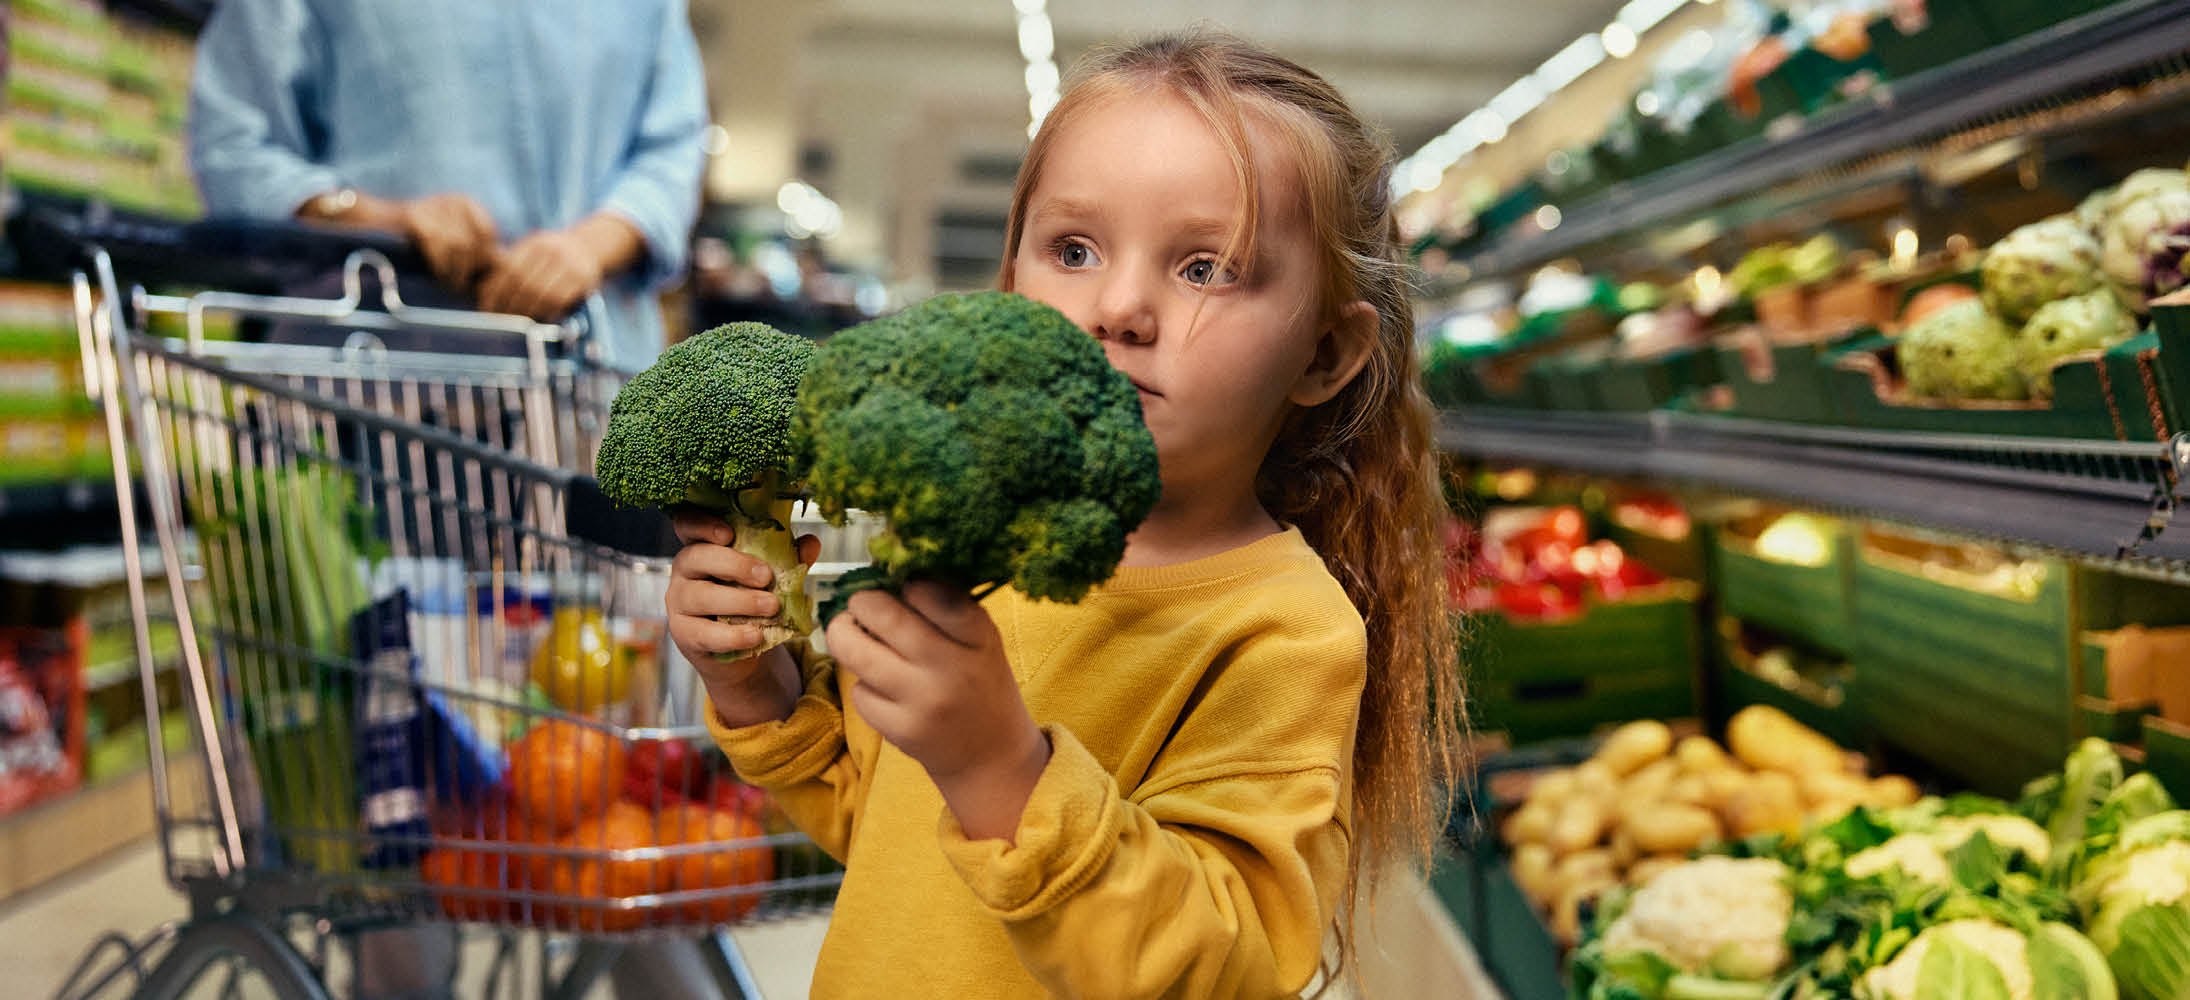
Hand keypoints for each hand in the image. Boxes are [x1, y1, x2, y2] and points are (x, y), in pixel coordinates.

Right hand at [396, 194, 499, 291]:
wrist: (382, 221)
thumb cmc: (422, 237)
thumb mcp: (451, 237)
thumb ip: (474, 247)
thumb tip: (500, 265)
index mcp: (464, 202)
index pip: (487, 231)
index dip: (486, 255)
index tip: (480, 273)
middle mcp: (452, 200)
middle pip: (473, 240)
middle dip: (471, 267)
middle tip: (465, 285)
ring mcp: (433, 206)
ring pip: (456, 245)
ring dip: (455, 270)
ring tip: (453, 285)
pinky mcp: (416, 217)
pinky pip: (436, 246)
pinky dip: (439, 265)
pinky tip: (439, 275)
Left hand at [477, 213, 641, 321]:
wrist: (590, 248)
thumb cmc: (553, 256)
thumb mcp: (534, 251)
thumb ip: (512, 266)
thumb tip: (484, 292)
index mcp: (535, 243)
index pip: (508, 269)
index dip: (495, 291)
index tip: (487, 308)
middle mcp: (551, 251)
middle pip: (523, 282)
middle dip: (509, 305)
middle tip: (502, 321)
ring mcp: (569, 264)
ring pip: (541, 293)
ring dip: (527, 311)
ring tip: (520, 323)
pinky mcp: (583, 279)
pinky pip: (559, 300)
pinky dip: (547, 312)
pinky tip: (540, 317)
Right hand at [668, 511, 819, 727]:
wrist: (743, 647)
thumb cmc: (751, 600)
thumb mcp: (770, 577)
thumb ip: (787, 558)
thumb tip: (811, 543)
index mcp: (703, 546)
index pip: (687, 525)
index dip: (702, 524)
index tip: (728, 533)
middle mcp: (684, 570)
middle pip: (696, 557)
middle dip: (733, 565)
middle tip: (766, 576)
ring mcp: (679, 602)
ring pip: (701, 596)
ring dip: (740, 601)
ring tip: (771, 607)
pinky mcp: (684, 633)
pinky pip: (705, 633)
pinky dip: (733, 635)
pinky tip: (756, 635)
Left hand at [826, 582, 1049, 839]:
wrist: (990, 755)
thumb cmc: (979, 682)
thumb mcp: (980, 642)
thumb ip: (945, 607)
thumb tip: (887, 571)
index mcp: (978, 638)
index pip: (932, 593)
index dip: (907, 584)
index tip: (903, 587)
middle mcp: (952, 668)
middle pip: (883, 615)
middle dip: (861, 601)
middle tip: (861, 604)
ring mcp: (923, 702)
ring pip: (855, 651)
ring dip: (843, 634)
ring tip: (847, 631)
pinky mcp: (900, 731)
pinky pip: (859, 692)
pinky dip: (863, 684)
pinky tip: (881, 687)